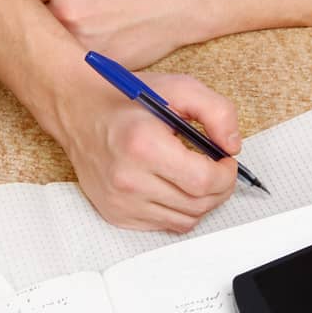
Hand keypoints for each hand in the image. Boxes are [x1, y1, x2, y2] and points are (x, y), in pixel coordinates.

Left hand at [11, 0, 210, 68]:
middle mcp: (65, 12)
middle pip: (28, 20)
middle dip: (32, 18)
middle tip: (53, 14)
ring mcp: (80, 42)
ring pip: (48, 44)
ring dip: (52, 38)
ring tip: (78, 27)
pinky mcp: (96, 65)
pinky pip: (70, 60)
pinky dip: (73, 54)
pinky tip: (89, 42)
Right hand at [49, 67, 241, 231]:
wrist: (78, 109)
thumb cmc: (126, 98)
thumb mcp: (179, 88)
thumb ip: (217, 111)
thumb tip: (233, 146)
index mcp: (144, 146)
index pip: (204, 181)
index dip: (227, 174)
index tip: (227, 160)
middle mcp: (129, 180)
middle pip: (198, 205)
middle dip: (220, 188)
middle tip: (218, 168)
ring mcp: (119, 201)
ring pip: (184, 220)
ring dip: (200, 200)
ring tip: (196, 175)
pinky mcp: (115, 214)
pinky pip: (163, 224)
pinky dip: (177, 208)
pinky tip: (172, 184)